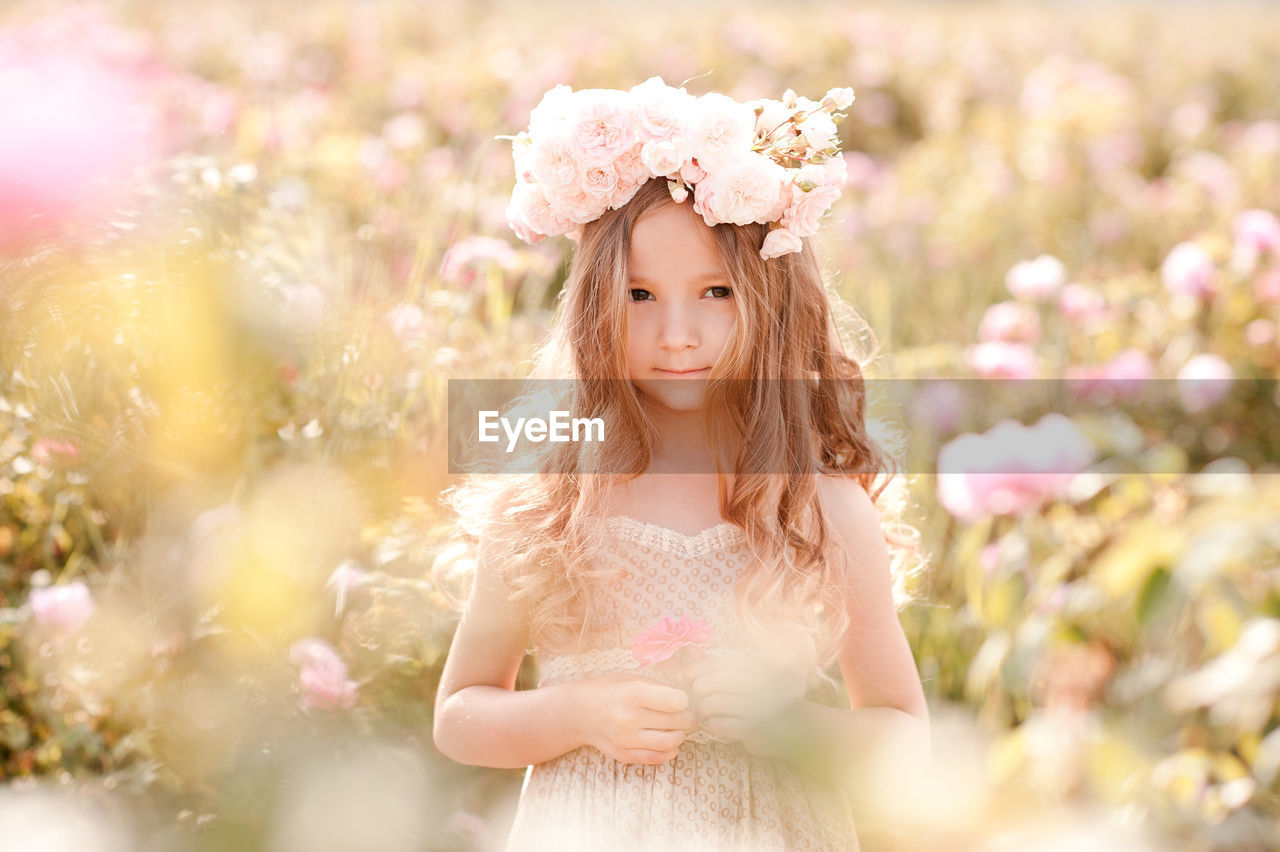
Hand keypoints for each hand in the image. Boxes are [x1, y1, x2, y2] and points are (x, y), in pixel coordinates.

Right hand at [577, 672, 698, 765]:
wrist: (578, 713)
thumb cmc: (607, 690)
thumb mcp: (629, 679)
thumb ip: (656, 687)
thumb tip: (682, 699)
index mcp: (631, 694)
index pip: (674, 701)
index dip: (683, 700)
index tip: (681, 699)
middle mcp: (628, 718)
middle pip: (675, 721)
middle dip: (687, 718)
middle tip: (687, 714)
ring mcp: (626, 739)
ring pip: (669, 742)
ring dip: (680, 735)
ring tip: (678, 729)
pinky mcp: (624, 755)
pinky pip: (656, 758)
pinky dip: (669, 751)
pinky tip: (670, 743)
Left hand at [679, 649, 807, 757]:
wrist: (796, 727)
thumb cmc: (766, 697)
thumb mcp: (748, 676)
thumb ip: (721, 666)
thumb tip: (690, 651)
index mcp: (760, 666)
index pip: (721, 662)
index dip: (698, 667)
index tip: (684, 674)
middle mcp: (762, 683)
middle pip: (717, 680)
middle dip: (700, 687)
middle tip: (697, 693)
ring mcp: (760, 706)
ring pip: (716, 702)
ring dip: (704, 706)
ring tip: (704, 709)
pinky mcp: (756, 729)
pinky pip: (722, 724)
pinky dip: (711, 723)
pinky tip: (711, 723)